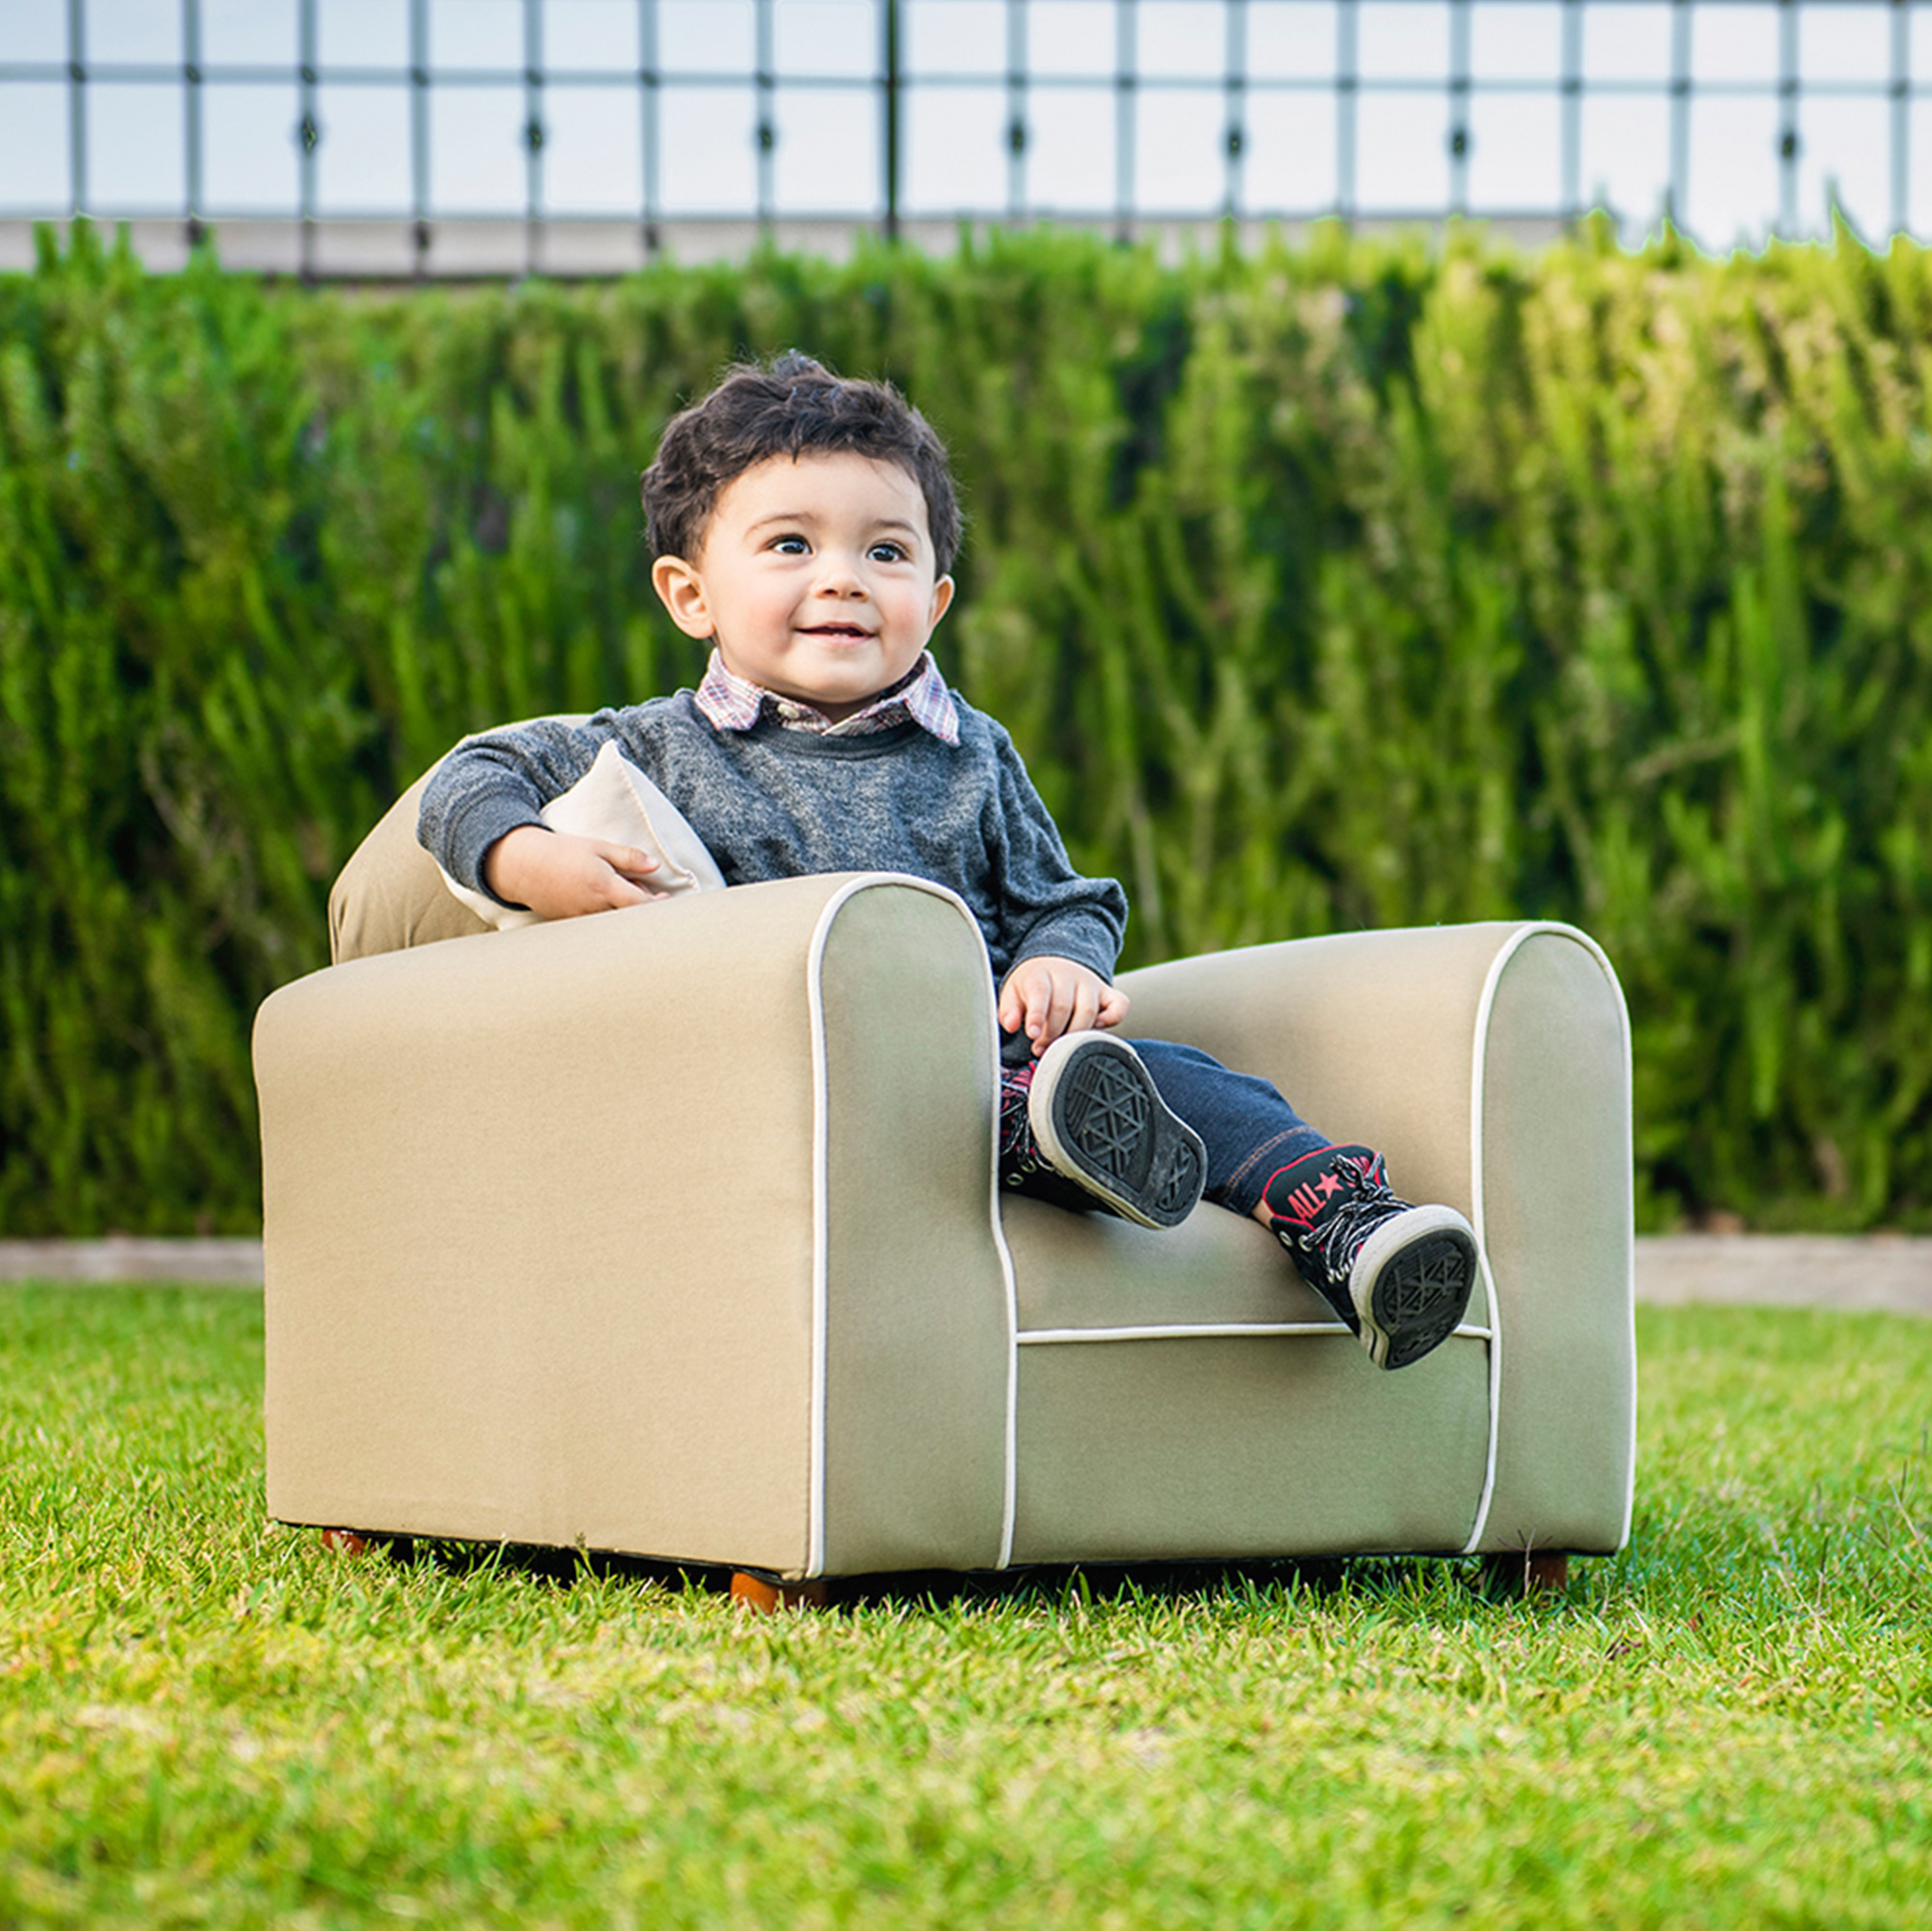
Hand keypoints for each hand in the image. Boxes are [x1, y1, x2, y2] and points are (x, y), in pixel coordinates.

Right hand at [482, 825, 663, 919]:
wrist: (524, 865)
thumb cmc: (563, 852)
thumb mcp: (598, 847)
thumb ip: (628, 857)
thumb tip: (655, 865)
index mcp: (604, 886)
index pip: (639, 904)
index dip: (656, 905)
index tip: (665, 898)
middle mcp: (594, 907)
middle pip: (629, 920)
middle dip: (643, 912)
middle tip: (650, 898)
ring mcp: (582, 919)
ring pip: (614, 926)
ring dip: (625, 915)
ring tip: (624, 896)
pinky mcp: (573, 925)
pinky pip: (597, 927)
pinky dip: (608, 919)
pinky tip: (606, 904)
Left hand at [997, 955, 1129, 1054]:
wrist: (1054, 966)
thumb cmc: (1032, 987)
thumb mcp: (1013, 995)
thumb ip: (1008, 1010)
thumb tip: (1011, 1025)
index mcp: (1040, 973)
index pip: (1040, 991)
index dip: (1037, 1015)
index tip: (1033, 1035)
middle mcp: (1068, 975)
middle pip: (1064, 1006)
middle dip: (1052, 1033)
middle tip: (1040, 1048)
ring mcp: (1090, 983)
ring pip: (1089, 1010)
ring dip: (1074, 1034)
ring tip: (1059, 1047)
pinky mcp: (1108, 993)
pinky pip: (1120, 1005)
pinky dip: (1111, 1020)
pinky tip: (1094, 1030)